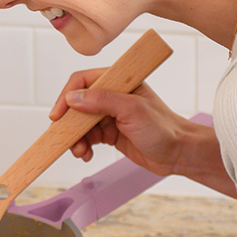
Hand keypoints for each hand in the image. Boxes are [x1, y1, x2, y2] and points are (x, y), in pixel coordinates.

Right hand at [49, 73, 188, 170]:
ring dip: (76, 138)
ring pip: (81, 123)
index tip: (58, 115)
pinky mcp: (110, 132)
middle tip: (66, 138)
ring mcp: (110, 115)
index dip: (67, 97)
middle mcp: (113, 96)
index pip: (83, 81)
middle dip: (70, 123)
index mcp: (120, 82)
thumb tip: (73, 98)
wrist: (179, 155)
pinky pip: (88, 137)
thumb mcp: (132, 110)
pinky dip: (83, 146)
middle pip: (78, 104)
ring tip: (80, 151)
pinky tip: (86, 154)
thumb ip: (102, 101)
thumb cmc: (164, 129)